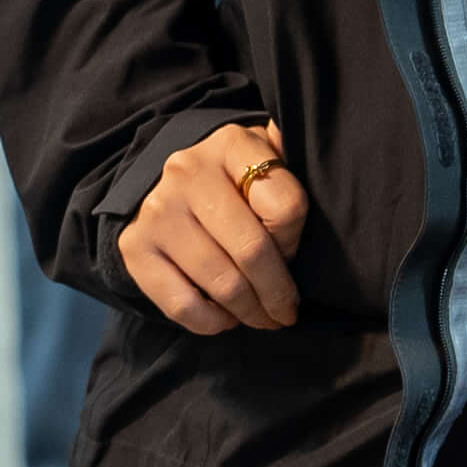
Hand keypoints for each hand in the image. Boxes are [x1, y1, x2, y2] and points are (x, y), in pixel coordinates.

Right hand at [122, 122, 306, 332]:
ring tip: (263, 318)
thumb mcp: (263, 156)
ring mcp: (158, 211)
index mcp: (231, 144)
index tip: (293, 253)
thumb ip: (291, 164)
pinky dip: (213, 322)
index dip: (295, 240)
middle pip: (254, 252)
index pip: (285, 207)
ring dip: (252, 313)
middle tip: (287, 313)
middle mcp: (188, 172)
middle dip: (279, 294)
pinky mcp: (135, 249)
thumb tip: (332, 173)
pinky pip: (183, 305)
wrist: (160, 184)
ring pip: (223, 284)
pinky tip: (226, 317)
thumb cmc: (230, 178)